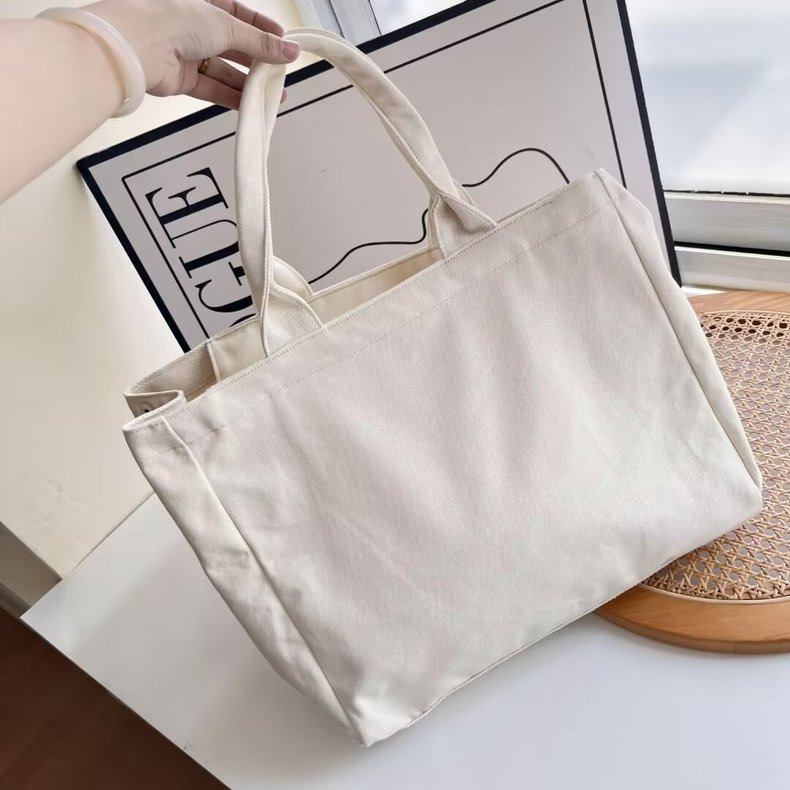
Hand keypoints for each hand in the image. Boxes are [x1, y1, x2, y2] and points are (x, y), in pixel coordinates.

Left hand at [85, 0, 299, 108]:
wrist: (138, 45)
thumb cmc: (175, 19)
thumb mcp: (228, 26)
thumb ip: (261, 43)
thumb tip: (291, 50)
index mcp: (203, 1)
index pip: (239, 14)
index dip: (262, 28)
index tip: (284, 43)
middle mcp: (194, 25)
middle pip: (233, 44)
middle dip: (258, 60)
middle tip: (280, 73)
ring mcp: (187, 52)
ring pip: (224, 69)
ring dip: (248, 83)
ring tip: (273, 94)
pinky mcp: (181, 79)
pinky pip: (212, 88)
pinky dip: (231, 97)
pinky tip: (251, 104)